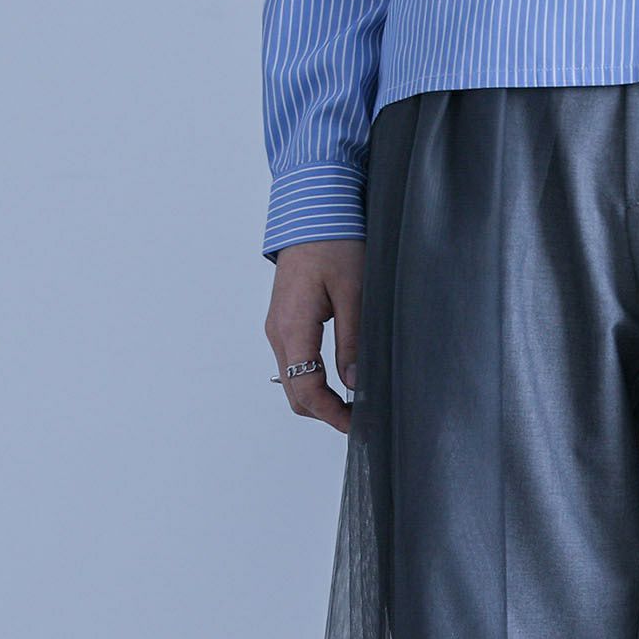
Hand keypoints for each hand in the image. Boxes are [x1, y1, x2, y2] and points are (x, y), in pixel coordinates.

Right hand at [265, 240, 365, 433]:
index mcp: (293, 327)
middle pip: (294, 393)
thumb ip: (352, 342)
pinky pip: (293, 364)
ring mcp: (278, 328)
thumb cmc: (335, 244)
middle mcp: (278, 332)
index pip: (305, 389)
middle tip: (360, 418)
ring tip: (353, 403)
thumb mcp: (354, 294)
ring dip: (319, 399)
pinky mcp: (284, 323)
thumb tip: (354, 384)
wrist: (313, 213)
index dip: (331, 414)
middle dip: (325, 412)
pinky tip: (340, 381)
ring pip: (292, 381)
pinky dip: (313, 381)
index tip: (357, 425)